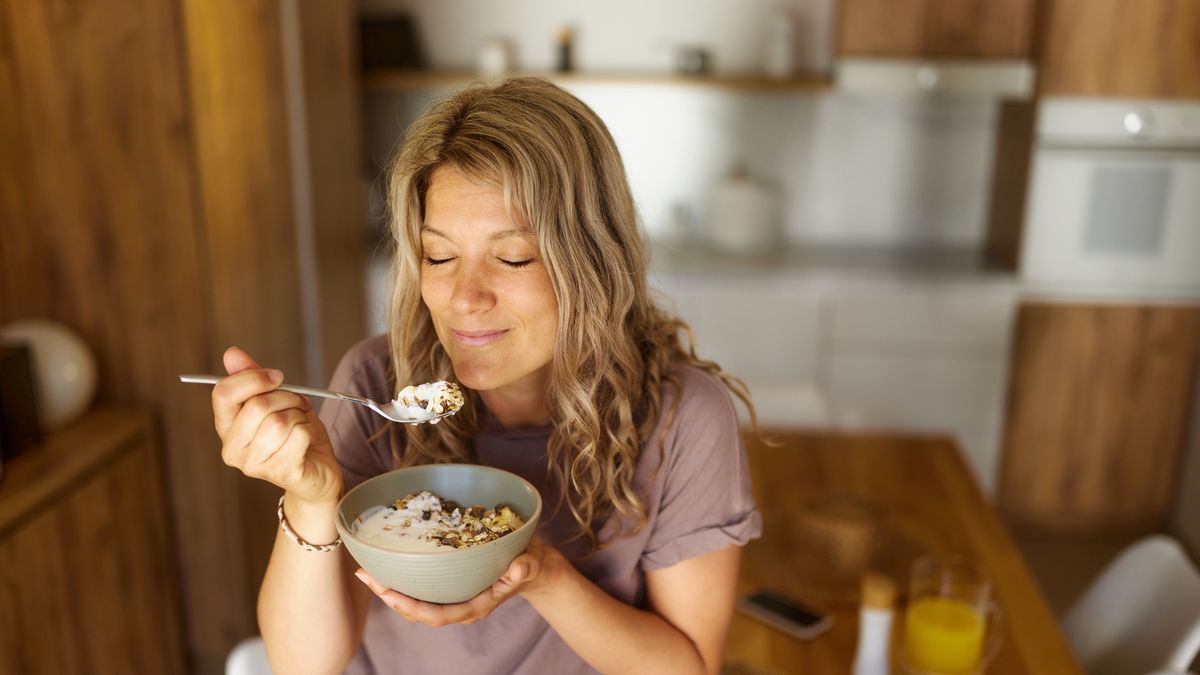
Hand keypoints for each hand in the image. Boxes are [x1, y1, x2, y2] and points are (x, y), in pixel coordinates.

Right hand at [211, 346, 341, 505]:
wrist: (317, 472)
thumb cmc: (294, 434)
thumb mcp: (275, 401)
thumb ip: (253, 378)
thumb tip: (231, 353)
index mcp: (225, 427)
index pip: (224, 393)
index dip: (253, 378)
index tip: (277, 377)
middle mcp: (233, 449)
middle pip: (257, 406)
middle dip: (286, 397)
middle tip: (298, 403)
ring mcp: (254, 465)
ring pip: (279, 421)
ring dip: (299, 415)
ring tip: (301, 422)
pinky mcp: (280, 473)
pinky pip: (299, 435)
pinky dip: (310, 431)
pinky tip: (307, 440)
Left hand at [354, 537, 558, 625]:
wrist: (532, 565)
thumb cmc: (531, 564)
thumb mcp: (532, 563)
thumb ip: (526, 567)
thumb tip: (518, 567)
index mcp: (476, 606)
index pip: (438, 615)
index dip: (411, 607)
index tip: (388, 592)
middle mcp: (460, 606)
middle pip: (418, 611)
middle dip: (390, 597)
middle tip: (366, 575)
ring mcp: (453, 597)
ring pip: (416, 601)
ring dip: (390, 588)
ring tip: (367, 570)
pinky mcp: (450, 585)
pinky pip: (421, 588)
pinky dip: (403, 578)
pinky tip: (387, 563)